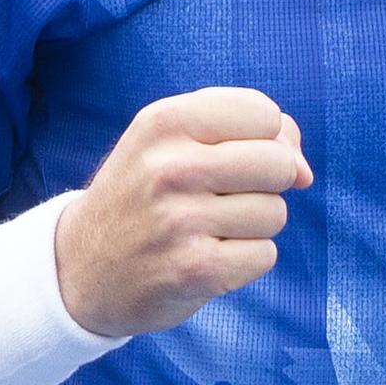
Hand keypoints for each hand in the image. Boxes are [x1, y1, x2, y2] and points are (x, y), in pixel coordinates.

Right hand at [56, 87, 312, 335]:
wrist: (80, 268)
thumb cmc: (145, 194)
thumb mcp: (174, 141)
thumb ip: (248, 132)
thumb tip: (305, 172)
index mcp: (165, 121)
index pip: (266, 114)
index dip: (266, 138)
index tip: (233, 158)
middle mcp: (170, 167)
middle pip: (279, 164)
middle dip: (267, 183)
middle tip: (223, 197)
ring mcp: (181, 221)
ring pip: (276, 212)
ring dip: (253, 225)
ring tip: (206, 229)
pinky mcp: (195, 270)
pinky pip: (265, 255)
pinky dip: (245, 260)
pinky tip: (206, 258)